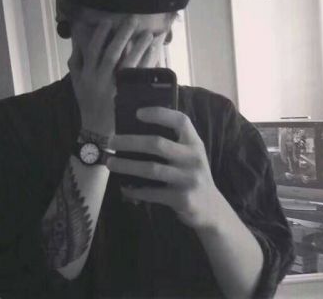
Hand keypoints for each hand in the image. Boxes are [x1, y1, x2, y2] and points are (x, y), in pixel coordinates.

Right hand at [68, 16, 162, 136]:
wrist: (97, 129)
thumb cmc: (87, 102)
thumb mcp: (77, 82)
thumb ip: (76, 62)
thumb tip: (78, 41)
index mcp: (87, 75)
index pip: (92, 51)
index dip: (100, 35)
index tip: (109, 21)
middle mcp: (100, 80)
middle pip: (111, 54)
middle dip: (122, 36)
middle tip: (133, 20)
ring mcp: (115, 89)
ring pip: (127, 65)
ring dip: (139, 48)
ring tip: (149, 34)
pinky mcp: (128, 97)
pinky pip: (139, 78)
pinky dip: (147, 65)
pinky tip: (154, 54)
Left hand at [106, 107, 220, 230]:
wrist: (212, 209)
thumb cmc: (192, 176)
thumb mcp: (191, 156)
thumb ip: (175, 143)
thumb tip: (135, 132)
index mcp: (195, 144)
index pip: (180, 121)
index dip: (160, 114)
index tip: (138, 113)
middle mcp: (193, 158)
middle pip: (158, 144)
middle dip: (131, 142)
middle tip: (111, 141)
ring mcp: (189, 179)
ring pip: (151, 169)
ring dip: (127, 165)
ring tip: (110, 162)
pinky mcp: (182, 199)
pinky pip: (152, 193)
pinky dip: (135, 190)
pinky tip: (124, 188)